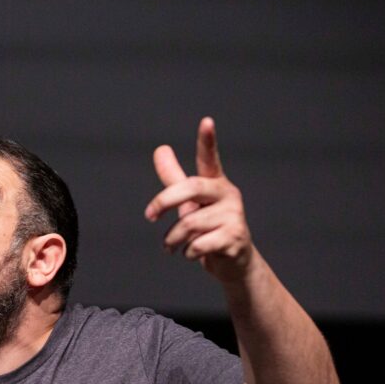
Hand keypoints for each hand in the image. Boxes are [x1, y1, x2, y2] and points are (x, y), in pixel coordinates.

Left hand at [144, 117, 253, 283]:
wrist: (234, 262)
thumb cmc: (210, 227)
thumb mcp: (190, 202)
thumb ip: (175, 178)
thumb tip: (160, 149)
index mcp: (215, 183)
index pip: (210, 158)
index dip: (207, 141)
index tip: (207, 121)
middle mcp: (228, 195)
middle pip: (190, 188)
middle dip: (164, 201)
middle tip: (149, 216)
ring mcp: (234, 216)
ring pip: (189, 223)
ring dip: (172, 239)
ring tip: (170, 246)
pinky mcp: (235, 238)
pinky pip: (199, 244)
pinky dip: (187, 252)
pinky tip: (191, 254)